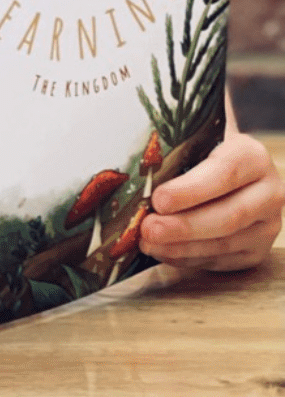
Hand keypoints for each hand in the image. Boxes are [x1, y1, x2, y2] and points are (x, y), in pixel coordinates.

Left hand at [140, 131, 283, 271]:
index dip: (191, 190)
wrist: (230, 172)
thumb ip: (173, 141)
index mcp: (252, 156)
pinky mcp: (256, 251)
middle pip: (228, 215)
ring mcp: (266, 225)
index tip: (158, 199)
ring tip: (148, 243)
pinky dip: (188, 258)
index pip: (225, 173)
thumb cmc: (202, 150)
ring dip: (182, 247)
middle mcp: (268, 192)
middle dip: (184, 226)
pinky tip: (163, 252)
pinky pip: (220, 259)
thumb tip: (127, 152)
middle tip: (148, 228)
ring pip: (225, 243)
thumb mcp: (195, 136)